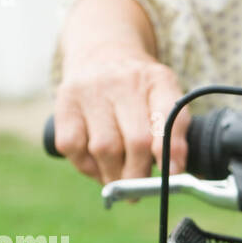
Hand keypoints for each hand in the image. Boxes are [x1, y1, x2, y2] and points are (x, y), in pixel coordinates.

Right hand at [53, 46, 189, 183]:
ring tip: (119, 177)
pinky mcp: (64, 101)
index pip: (168, 116)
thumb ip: (176, 134)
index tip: (172, 173)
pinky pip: (73, 146)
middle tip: (139, 186)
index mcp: (158, 81)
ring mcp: (90, 89)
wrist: (103, 55)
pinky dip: (86, 166)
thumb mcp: (166, 101)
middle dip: (139, 175)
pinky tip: (97, 164)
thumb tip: (175, 173)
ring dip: (113, 175)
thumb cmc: (140, 93)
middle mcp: (124, 81)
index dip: (171, 149)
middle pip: (136, 142)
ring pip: (103, 149)